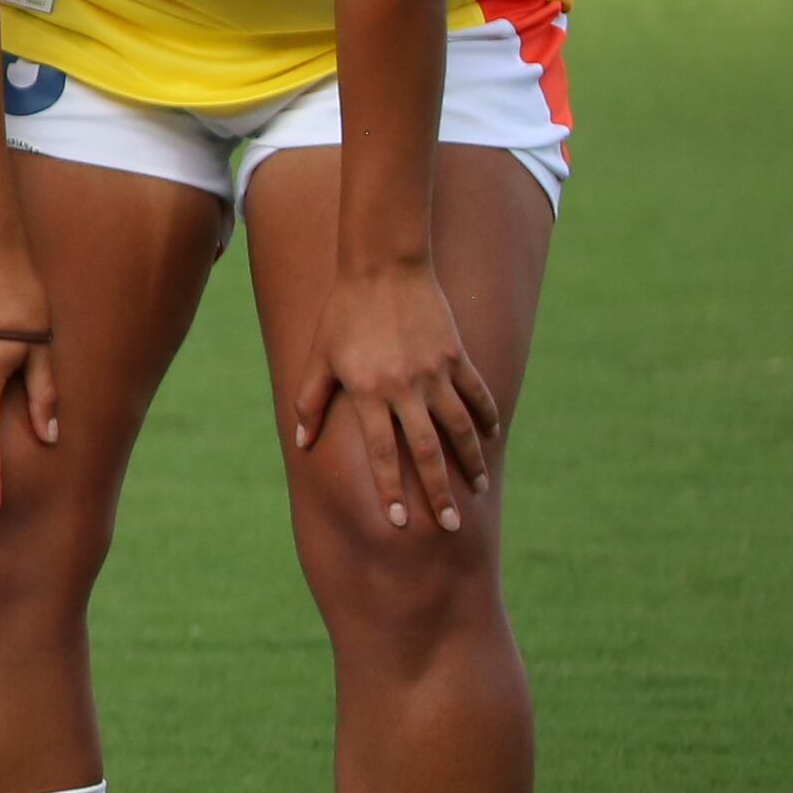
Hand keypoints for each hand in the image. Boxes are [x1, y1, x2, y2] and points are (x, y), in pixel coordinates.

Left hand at [293, 258, 500, 533]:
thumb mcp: (318, 356)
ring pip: (460, 429)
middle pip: (428, 451)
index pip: (383, 453)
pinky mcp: (457, 357)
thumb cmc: (343, 313)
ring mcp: (436, 373)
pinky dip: (487, 419)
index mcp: (369, 392)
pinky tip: (492, 439)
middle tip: (452, 525)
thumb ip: (310, 400)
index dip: (391, 488)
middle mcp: (405, 388)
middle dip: (439, 492)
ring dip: (471, 462)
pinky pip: (477, 396)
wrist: (383, 267)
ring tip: (478, 489)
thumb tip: (300, 441)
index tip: (400, 521)